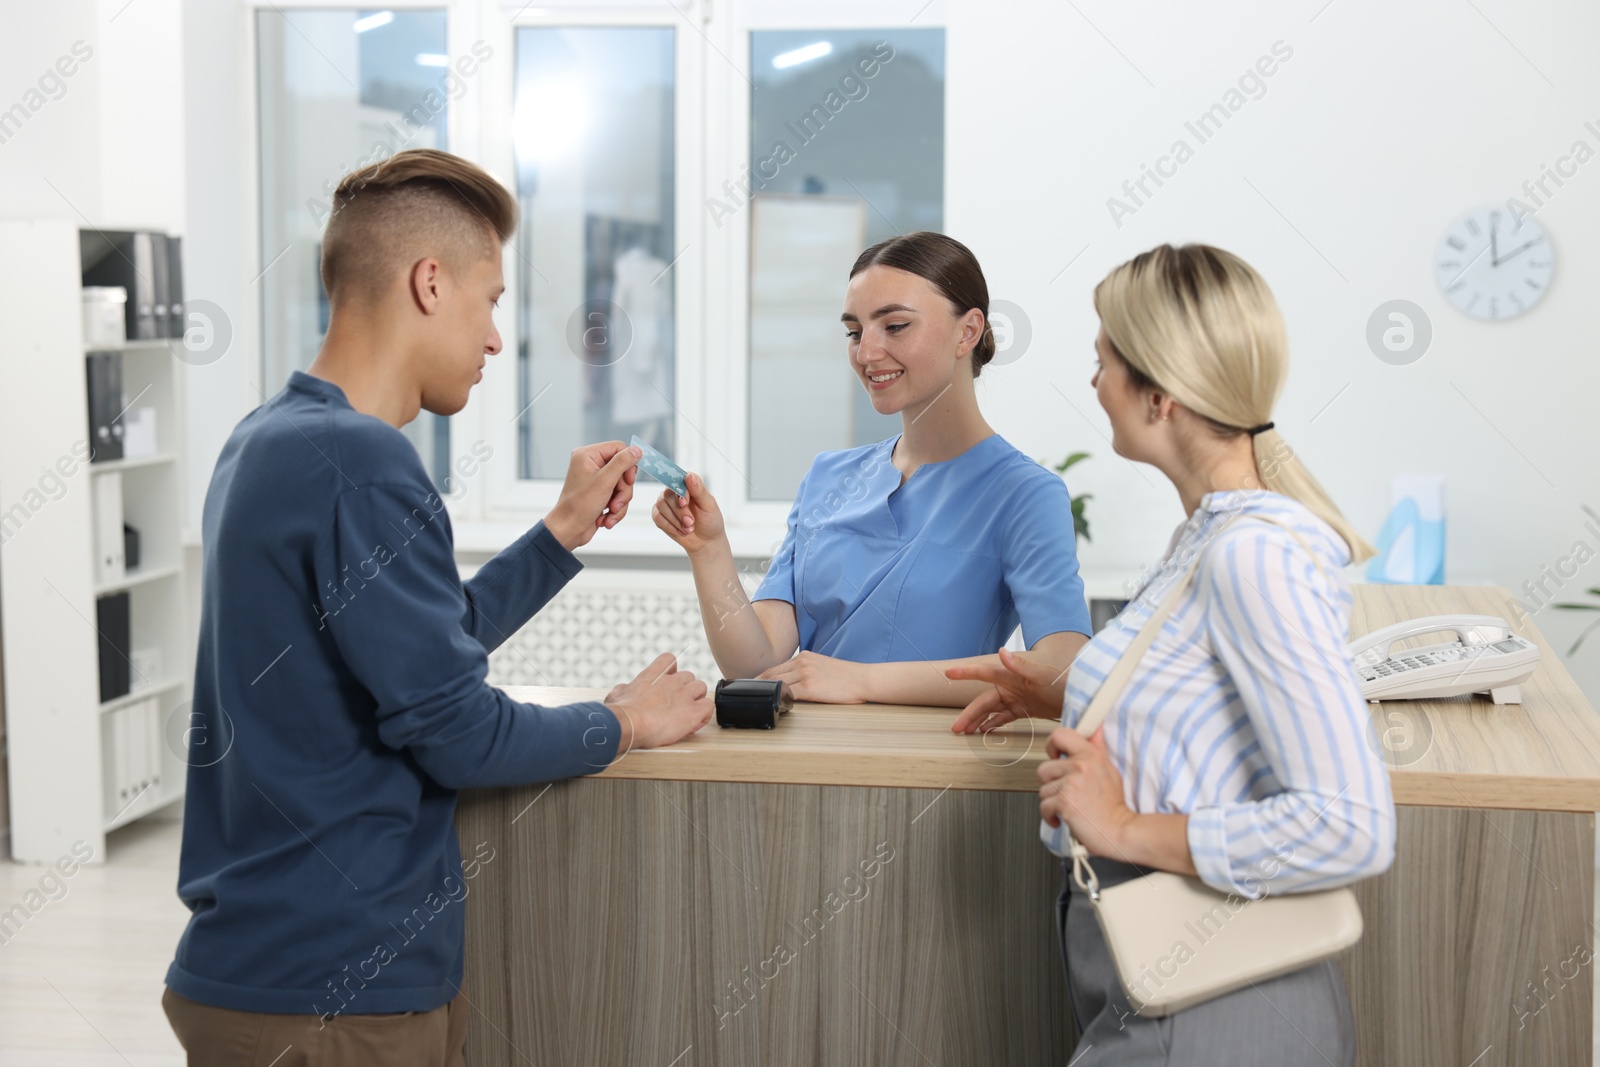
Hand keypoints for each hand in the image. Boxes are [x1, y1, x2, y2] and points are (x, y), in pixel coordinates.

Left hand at [546, 442, 639, 550]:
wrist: (568, 530)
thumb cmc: (578, 506)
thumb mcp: (604, 481)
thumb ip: (622, 463)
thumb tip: (637, 450)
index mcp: (588, 455)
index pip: (619, 448)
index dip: (628, 464)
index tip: (628, 480)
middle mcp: (591, 465)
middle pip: (623, 470)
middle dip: (622, 490)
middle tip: (615, 503)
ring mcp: (596, 480)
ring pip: (622, 486)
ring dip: (619, 503)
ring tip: (609, 513)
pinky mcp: (600, 494)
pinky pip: (617, 497)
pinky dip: (615, 510)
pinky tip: (605, 518)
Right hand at [604, 653, 714, 753]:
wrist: (631, 724)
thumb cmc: (621, 713)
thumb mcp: (616, 695)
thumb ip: (624, 689)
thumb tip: (623, 689)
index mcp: (652, 676)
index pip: (669, 660)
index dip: (672, 669)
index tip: (669, 680)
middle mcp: (671, 681)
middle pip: (688, 676)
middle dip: (685, 690)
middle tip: (677, 705)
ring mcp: (684, 694)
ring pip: (701, 688)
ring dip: (697, 700)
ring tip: (687, 714)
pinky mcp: (694, 711)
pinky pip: (709, 706)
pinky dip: (705, 714)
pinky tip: (696, 723)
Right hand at [651, 472, 726, 557]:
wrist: (705, 541)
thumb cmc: (710, 521)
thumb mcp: (709, 505)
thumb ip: (699, 490)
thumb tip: (688, 476)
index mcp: (689, 485)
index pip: (678, 479)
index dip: (679, 491)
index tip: (685, 503)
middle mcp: (676, 491)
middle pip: (668, 494)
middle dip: (679, 511)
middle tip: (691, 522)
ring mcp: (666, 503)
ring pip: (661, 505)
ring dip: (675, 520)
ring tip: (688, 528)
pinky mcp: (660, 515)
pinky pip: (657, 517)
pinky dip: (670, 526)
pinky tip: (680, 531)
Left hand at [757, 651, 867, 703]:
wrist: (864, 679)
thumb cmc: (846, 677)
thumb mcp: (822, 667)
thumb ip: (805, 672)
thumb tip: (791, 685)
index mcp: (804, 656)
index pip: (775, 668)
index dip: (759, 678)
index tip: (750, 686)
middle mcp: (802, 662)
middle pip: (770, 674)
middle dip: (756, 685)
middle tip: (744, 695)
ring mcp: (805, 674)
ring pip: (776, 684)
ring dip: (764, 693)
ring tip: (754, 701)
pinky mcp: (810, 687)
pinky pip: (788, 694)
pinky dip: (777, 699)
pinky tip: (772, 705)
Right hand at [946, 648, 1067, 733]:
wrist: (1080, 691)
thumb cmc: (1061, 678)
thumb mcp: (1040, 673)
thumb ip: (1020, 665)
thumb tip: (1002, 652)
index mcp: (1011, 676)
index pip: (984, 673)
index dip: (966, 673)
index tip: (949, 673)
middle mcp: (1010, 686)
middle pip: (984, 701)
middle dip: (969, 714)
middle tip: (956, 727)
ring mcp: (1017, 698)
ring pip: (991, 711)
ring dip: (978, 721)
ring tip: (964, 732)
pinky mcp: (1025, 708)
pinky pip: (1004, 717)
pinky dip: (993, 724)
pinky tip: (983, 731)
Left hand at [1038, 725, 1134, 858]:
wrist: (1120, 831)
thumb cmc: (1114, 805)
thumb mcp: (1109, 770)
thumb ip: (1097, 749)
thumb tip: (1095, 729)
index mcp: (1091, 755)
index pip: (1061, 735)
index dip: (1051, 745)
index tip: (1054, 756)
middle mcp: (1080, 766)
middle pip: (1044, 768)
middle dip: (1050, 783)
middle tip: (1064, 792)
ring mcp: (1071, 784)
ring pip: (1043, 790)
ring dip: (1052, 801)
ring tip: (1069, 806)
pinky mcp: (1064, 802)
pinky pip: (1044, 806)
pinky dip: (1050, 816)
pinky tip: (1063, 818)